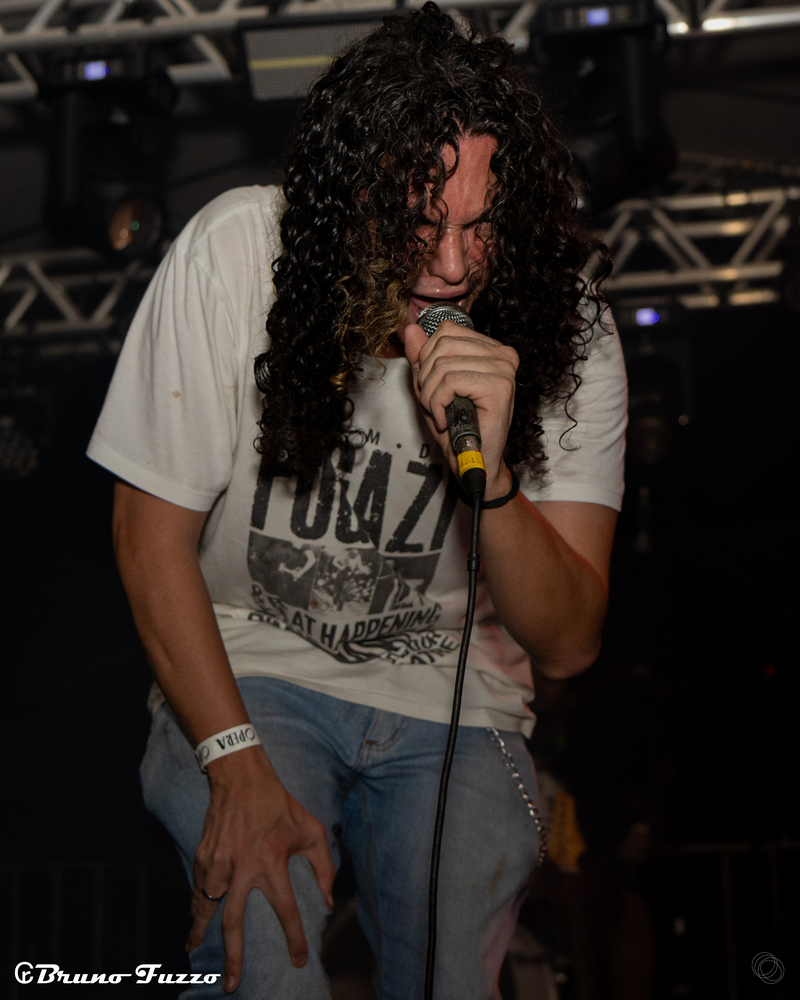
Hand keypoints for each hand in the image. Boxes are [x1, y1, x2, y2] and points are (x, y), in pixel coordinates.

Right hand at [187, 748, 335, 993]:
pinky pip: (198, 889)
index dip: (293, 939)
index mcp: (271, 864)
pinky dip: (195, 906)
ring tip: (195, 954)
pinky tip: (194, 920)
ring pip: (206, 908)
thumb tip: (328, 900)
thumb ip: (324, 865)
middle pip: (234, 924)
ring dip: (201, 933)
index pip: (286, 911)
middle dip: (233, 958)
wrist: (241, 778)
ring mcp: (218, 863)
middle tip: (232, 985)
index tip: (297, 961)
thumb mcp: (311, 830)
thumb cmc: (279, 804)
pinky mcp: (203, 856)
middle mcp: (242, 868)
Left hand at [401, 320, 518, 497]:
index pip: (446, 330)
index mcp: (491, 349)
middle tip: (434, 404)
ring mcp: (503, 370)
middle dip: (426, 378)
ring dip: (430, 395)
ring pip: (443, 366)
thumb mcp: (431, 386)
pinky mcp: (499, 388)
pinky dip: (437, 403)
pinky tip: (444, 419)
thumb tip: (412, 329)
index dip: (427, 358)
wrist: (472, 461)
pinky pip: (450, 382)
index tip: (432, 387)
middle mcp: (503, 355)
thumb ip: (422, 357)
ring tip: (439, 413)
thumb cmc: (455, 426)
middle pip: (442, 346)